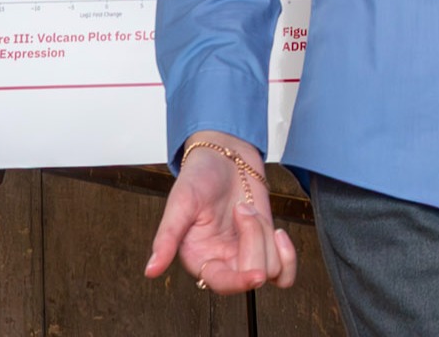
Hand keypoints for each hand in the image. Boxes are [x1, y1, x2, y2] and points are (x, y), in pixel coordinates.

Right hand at [145, 131, 296, 293]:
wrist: (225, 155)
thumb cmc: (198, 176)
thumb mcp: (179, 203)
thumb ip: (166, 239)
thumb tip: (150, 270)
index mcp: (199, 257)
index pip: (221, 283)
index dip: (239, 283)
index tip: (256, 275)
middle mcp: (223, 260)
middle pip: (252, 276)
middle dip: (255, 240)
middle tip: (241, 210)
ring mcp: (246, 252)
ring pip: (271, 268)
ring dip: (265, 234)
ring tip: (248, 211)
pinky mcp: (266, 243)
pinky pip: (284, 267)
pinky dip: (288, 255)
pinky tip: (279, 233)